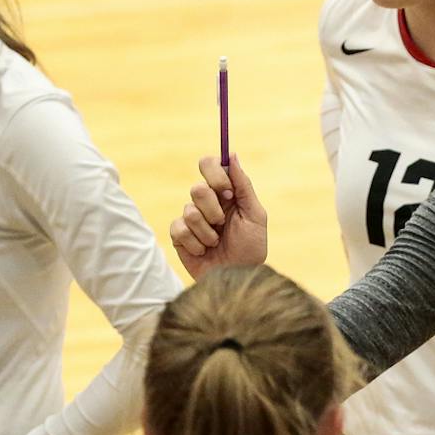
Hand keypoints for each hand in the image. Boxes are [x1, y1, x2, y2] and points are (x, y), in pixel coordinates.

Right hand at [170, 153, 267, 279]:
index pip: (209, 165)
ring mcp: (191, 219)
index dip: (215, 174)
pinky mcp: (179, 237)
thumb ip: (243, 185)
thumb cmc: (251, 248)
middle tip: (223, 223)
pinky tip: (204, 252)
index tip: (228, 192)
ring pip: (189, 210)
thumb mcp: (255, 215)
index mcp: (224, 192)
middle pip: (197, 188)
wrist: (238, 279)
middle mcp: (206, 203)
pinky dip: (196, 243)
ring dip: (208, 231)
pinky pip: (179, 229)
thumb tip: (231, 155)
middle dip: (213, 209)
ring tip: (216, 243)